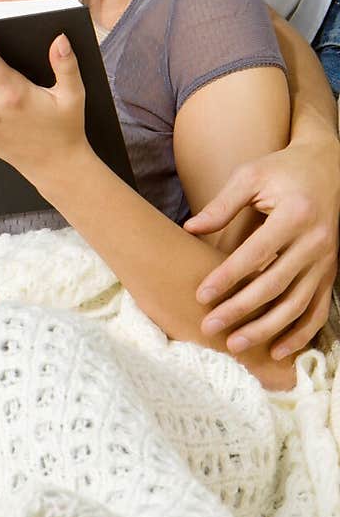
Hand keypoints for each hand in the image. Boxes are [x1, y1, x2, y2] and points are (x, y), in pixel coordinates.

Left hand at [185, 136, 339, 358]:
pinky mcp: (330, 271)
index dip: (228, 276)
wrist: (328, 167)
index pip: (256, 254)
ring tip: (236, 344)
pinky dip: (301, 333)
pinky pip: (318, 309)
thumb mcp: (251, 176)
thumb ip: (222, 204)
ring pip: (296, 304)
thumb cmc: (282, 170)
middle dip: (240, 310)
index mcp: (294, 216)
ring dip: (266, 329)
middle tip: (210, 327)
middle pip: (274, 285)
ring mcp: (326, 260)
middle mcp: (314, 242)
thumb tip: (191, 228)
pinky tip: (278, 349)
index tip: (202, 295)